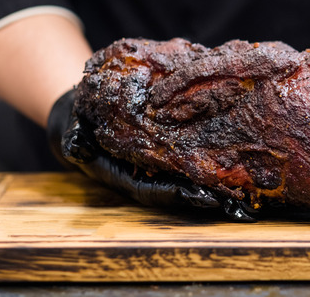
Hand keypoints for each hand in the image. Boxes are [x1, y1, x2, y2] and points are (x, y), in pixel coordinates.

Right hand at [46, 89, 256, 219]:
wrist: (81, 112)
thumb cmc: (75, 123)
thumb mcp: (69, 131)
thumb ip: (74, 140)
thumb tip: (78, 146)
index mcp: (121, 175)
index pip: (151, 190)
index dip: (175, 194)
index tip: (199, 197)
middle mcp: (143, 171)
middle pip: (177, 187)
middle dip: (203, 193)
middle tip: (232, 197)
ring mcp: (155, 161)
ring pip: (186, 174)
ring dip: (211, 179)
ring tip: (240, 183)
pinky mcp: (165, 146)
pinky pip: (187, 154)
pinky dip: (207, 157)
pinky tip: (232, 155)